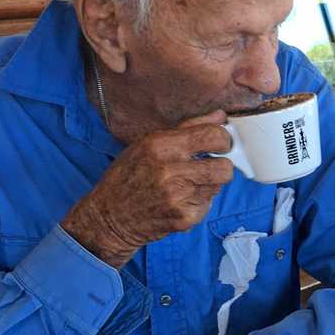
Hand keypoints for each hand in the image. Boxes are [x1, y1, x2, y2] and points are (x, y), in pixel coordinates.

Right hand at [62, 110, 233, 267]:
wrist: (109, 218)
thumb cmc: (128, 176)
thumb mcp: (148, 143)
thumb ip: (188, 127)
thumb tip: (221, 116)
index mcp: (160, 145)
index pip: (213, 136)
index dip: (223, 139)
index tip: (220, 144)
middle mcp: (170, 170)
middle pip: (225, 167)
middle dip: (222, 165)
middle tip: (210, 166)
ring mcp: (178, 197)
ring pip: (218, 186)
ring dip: (208, 183)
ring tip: (187, 184)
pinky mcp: (184, 218)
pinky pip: (208, 204)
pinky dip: (198, 202)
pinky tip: (179, 200)